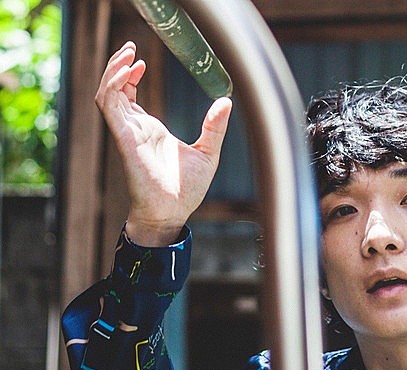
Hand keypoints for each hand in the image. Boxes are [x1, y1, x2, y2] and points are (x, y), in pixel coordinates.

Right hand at [95, 42, 232, 245]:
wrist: (173, 212)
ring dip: (113, 71)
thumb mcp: (208, 152)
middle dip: (118, 66)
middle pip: (114, 89)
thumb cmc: (186, 190)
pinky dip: (114, 86)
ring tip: (128, 55)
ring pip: (107, 93)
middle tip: (130, 48)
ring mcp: (127, 132)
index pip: (129, 95)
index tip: (141, 61)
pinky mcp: (124, 138)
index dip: (130, 75)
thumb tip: (226, 102)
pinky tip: (128, 73)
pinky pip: (109, 106)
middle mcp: (135, 128)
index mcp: (150, 130)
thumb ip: (215, 127)